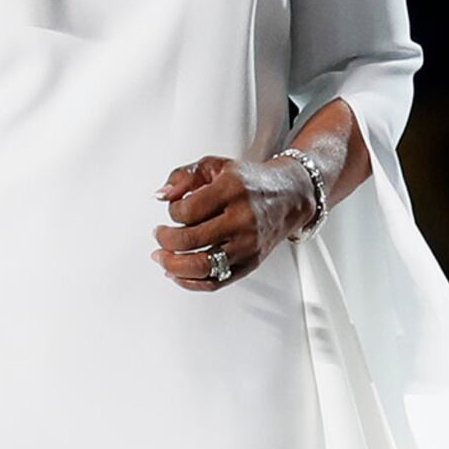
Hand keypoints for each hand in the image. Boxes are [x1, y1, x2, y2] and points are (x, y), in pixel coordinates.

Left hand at [153, 147, 327, 290]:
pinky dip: (190, 282)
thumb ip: (184, 176)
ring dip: (172, 265)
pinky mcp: (250, 264)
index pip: (188, 210)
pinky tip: (177, 273)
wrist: (288, 197)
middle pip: (191, 240)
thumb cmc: (250, 183)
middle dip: (165, 239)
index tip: (174, 209)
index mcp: (233, 191)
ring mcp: (248, 245)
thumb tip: (162, 195)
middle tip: (160, 234)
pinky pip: (215, 282)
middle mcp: (243, 220)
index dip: (172, 211)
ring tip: (162, 257)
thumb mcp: (216, 166)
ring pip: (202, 266)